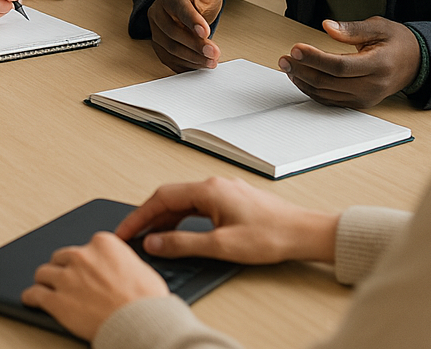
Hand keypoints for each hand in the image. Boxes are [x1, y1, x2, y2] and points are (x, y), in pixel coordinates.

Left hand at [22, 232, 167, 340]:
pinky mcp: (56, 300)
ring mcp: (66, 277)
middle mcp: (81, 256)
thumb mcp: (139, 268)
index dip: (83, 260)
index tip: (82, 267)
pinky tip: (30, 298)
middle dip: (63, 268)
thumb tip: (116, 268)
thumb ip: (120, 261)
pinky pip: (35, 294)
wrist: (142, 324)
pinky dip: (31, 297)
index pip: (84, 247)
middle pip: (61, 257)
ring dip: (46, 280)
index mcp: (102, 243)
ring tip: (44, 286)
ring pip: (44, 273)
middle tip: (66, 279)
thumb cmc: (148, 302)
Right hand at [116, 176, 338, 265]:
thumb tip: (154, 242)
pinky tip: (181, 232)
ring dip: (166, 218)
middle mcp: (212, 184)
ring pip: (184, 201)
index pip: (161, 198)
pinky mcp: (232, 200)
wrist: (305, 233)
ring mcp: (223, 190)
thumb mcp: (221, 246)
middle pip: (170, 197)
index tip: (125, 230)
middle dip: (149, 216)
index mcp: (207, 190)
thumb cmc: (271, 237)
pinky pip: (198, 205)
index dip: (139, 216)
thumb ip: (183, 243)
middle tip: (133, 235)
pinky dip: (183, 218)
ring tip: (153, 238)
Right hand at [146, 0, 222, 71]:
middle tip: (214, 52)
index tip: (206, 31)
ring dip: (192, 57)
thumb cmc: (197, 0)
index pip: (178, 8)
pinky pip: (168, 59)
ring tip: (211, 61)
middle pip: (172, 31)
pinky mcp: (158, 46)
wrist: (186, 10)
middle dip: (194, 44)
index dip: (191, 20)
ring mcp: (155, 31)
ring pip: (169, 48)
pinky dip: (185, 65)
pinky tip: (199, 65)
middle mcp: (157, 13)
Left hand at [279, 17, 420, 107]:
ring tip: (287, 66)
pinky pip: (331, 100)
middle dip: (302, 70)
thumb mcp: (378, 27)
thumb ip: (352, 29)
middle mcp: (373, 85)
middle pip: (330, 82)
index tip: (295, 48)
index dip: (315, 58)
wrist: (415, 63)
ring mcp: (366, 97)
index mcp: (378, 65)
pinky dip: (312, 90)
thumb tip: (327, 26)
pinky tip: (299, 77)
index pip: (340, 66)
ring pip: (327, 94)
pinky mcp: (360, 103)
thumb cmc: (396, 42)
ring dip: (303, 81)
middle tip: (284, 58)